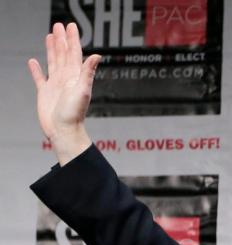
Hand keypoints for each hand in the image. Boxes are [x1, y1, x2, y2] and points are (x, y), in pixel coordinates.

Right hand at [29, 22, 99, 164]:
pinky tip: (33, 61)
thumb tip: (96, 55)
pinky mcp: (45, 93)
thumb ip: (88, 72)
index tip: (70, 26)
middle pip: (63, 53)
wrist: (64, 131)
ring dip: (51, 49)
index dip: (72, 39)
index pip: (74, 52)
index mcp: (75, 76)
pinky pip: (40, 78)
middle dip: (61, 39)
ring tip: (49, 37)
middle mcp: (66, 78)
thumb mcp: (83, 91)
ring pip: (53, 62)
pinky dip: (36, 69)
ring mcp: (55, 85)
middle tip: (59, 25)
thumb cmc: (74, 114)